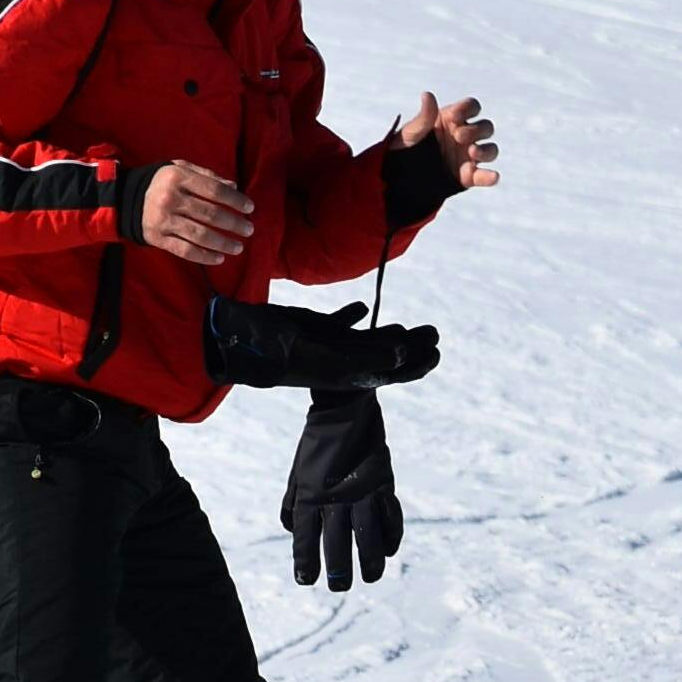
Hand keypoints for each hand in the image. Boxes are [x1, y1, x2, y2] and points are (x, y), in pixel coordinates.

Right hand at [140, 162, 254, 267]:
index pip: (214, 190)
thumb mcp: (179, 169)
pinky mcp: (158, 238)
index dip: (235, 200)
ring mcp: (164, 220)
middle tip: (249, 229)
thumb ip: (207, 176)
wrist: (124, 199)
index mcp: (178, 177)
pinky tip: (219, 258)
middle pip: (210, 214)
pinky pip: (185, 250)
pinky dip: (204, 256)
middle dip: (234, 224)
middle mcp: (171, 198)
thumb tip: (233, 187)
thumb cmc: (159, 182)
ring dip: (223, 243)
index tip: (249, 208)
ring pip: (200, 235)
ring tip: (238, 247)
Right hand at [205, 294, 440, 390]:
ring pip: (365, 339)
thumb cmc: (287, 355)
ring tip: (411, 326)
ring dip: (389, 333)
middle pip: (384, 354)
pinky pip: (338, 323)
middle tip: (434, 333)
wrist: (245, 342)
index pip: (390, 370)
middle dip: (411, 346)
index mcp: (349, 373)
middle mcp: (342, 360)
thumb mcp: (332, 359)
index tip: (437, 352)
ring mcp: (328, 344)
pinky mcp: (313, 327)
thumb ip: (367, 357)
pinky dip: (352, 316)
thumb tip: (402, 354)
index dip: (416, 364)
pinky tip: (362, 308)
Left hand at [281, 388, 403, 589]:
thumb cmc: (316, 445)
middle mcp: (334, 496)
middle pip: (336, 541)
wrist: (344, 409)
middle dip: (337, 568)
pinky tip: (388, 550)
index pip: (304, 535)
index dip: (305, 559)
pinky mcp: (383, 483)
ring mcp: (361, 490)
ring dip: (369, 559)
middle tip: (339, 586)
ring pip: (367, 534)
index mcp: (309, 493)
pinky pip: (390, 515)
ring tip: (370, 577)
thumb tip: (290, 529)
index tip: (306, 580)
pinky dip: (391, 535)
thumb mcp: (297, 473)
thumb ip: (292, 503)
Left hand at [396, 88, 498, 191]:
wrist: (398, 178)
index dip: (467, 109)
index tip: (453, 116)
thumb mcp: (410, 133)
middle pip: (486, 127)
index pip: (472, 107)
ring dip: (486, 150)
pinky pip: (484, 176)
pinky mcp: (468, 177)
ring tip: (472, 152)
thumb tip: (427, 95)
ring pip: (490, 149)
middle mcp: (464, 136)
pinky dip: (490, 176)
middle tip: (458, 136)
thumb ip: (423, 117)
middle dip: (476, 130)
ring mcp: (468, 157)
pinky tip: (492, 176)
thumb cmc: (404, 149)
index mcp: (453, 120)